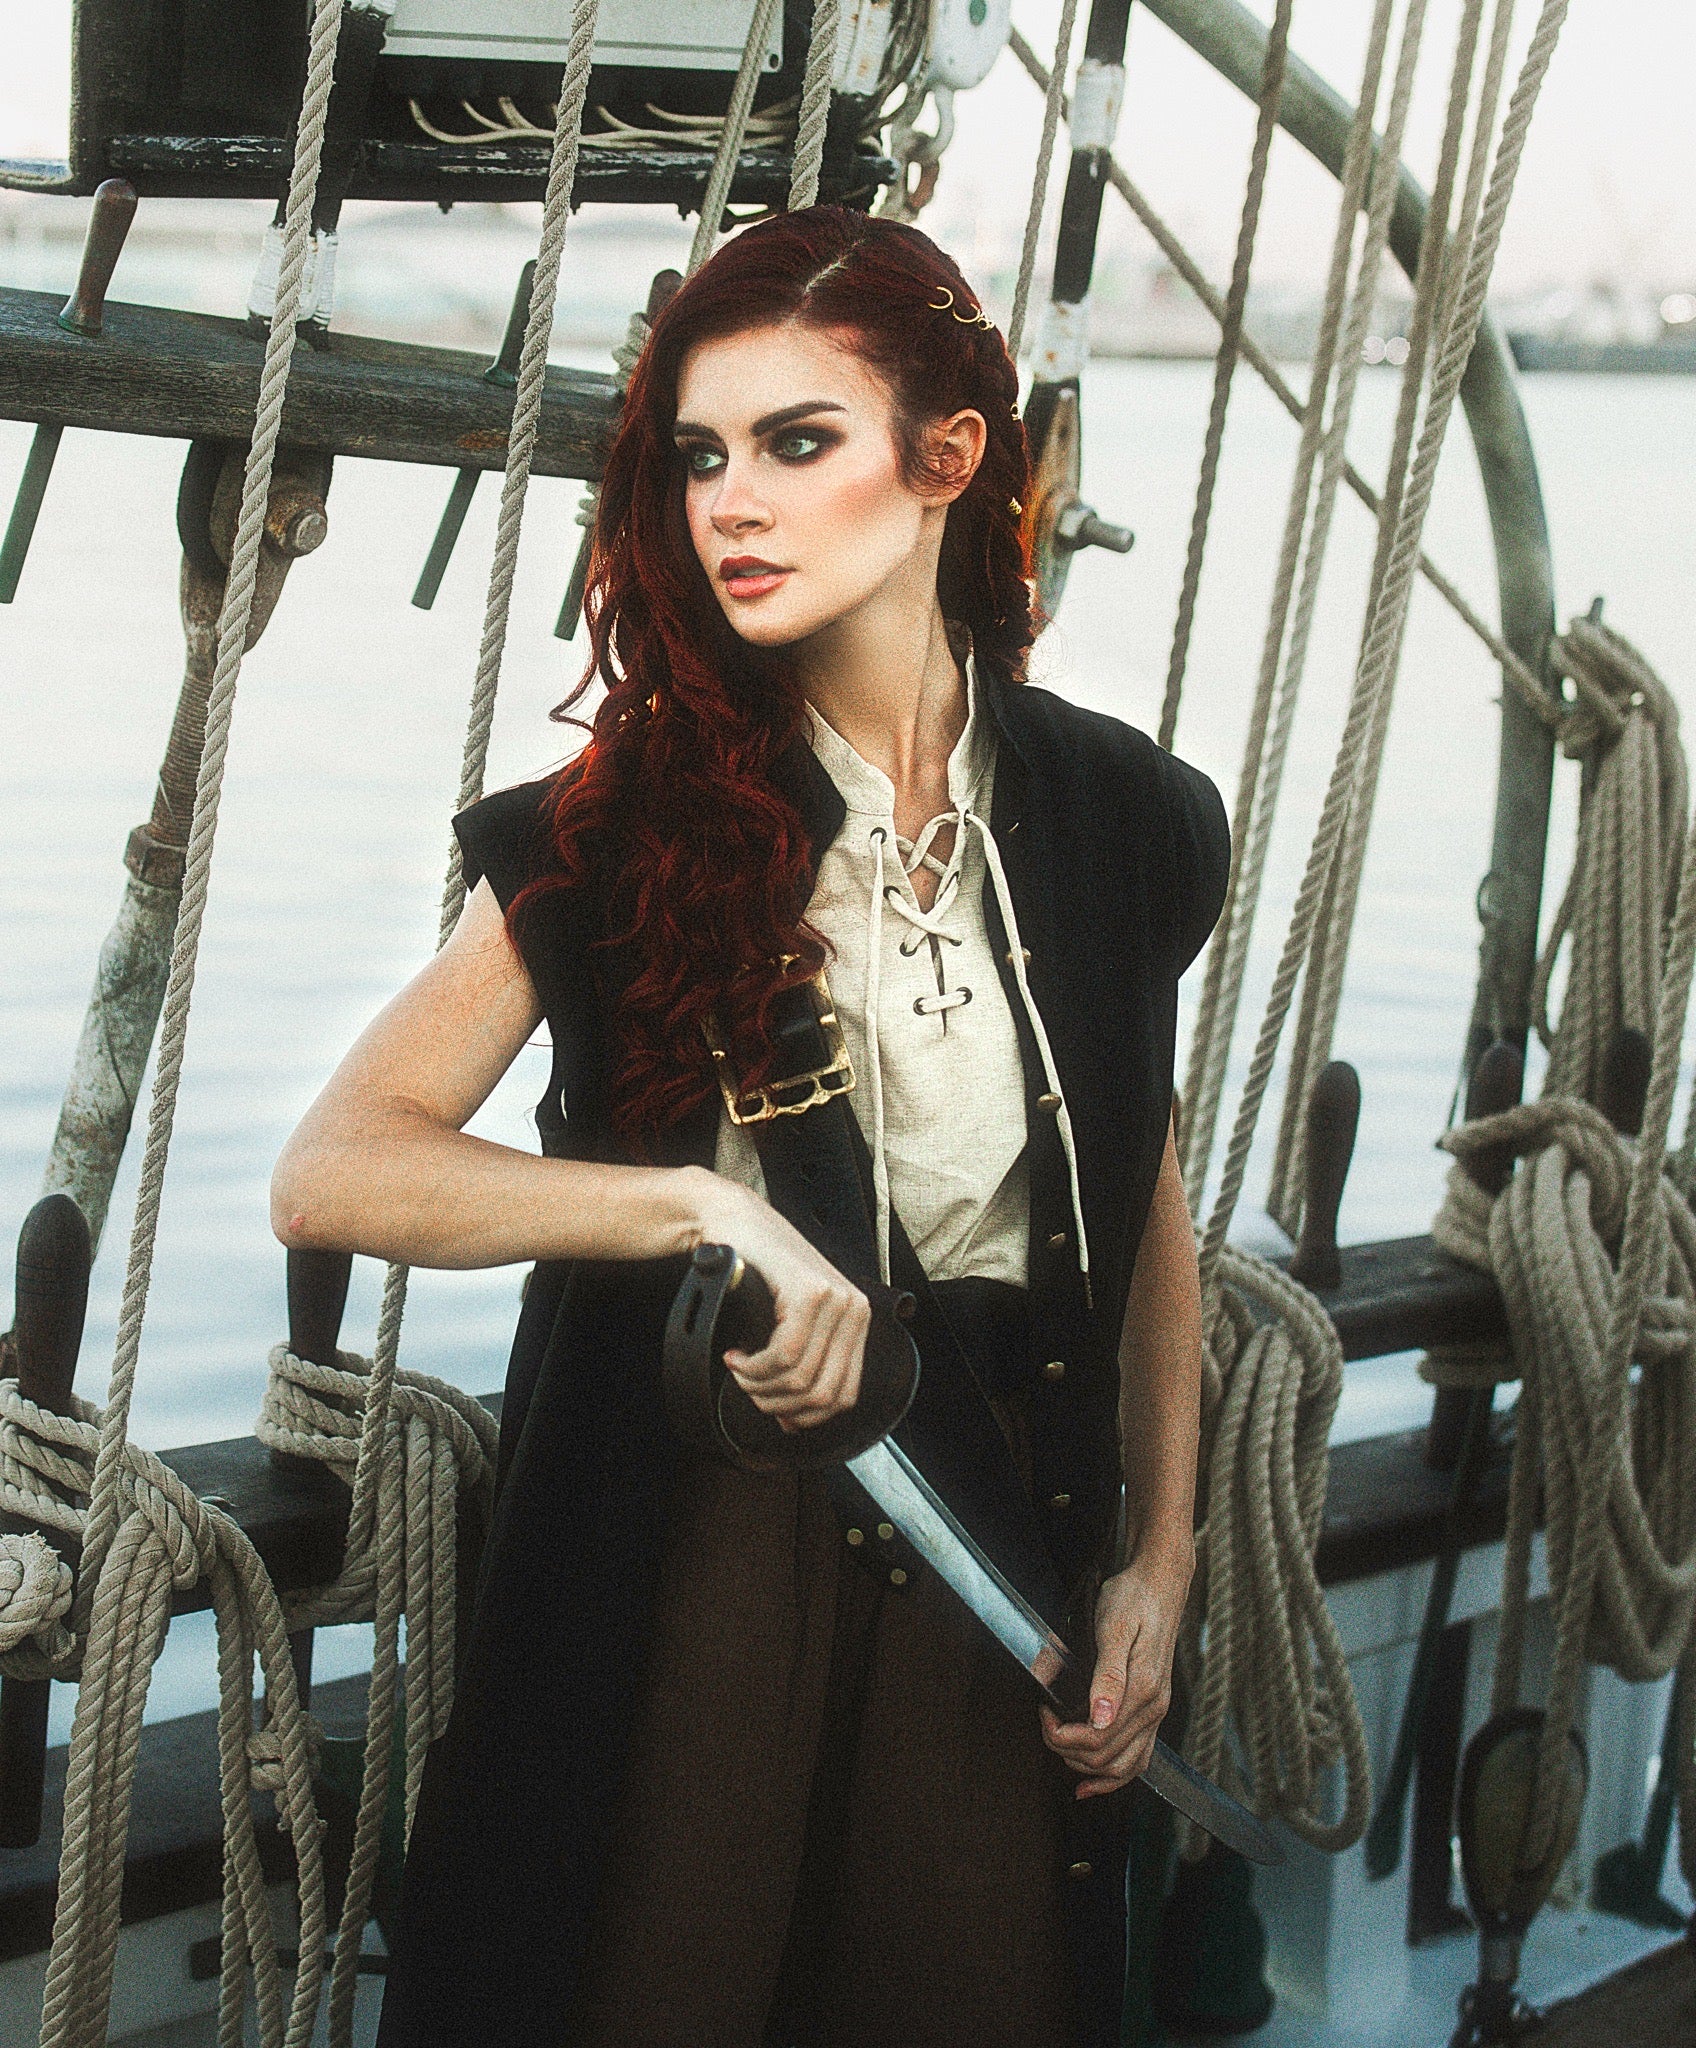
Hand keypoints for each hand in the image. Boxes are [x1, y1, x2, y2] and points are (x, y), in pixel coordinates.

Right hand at [691, 1173, 870, 1431]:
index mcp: (856, 1321)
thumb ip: (801, 1367)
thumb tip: (794, 1424)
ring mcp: (836, 1299)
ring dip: (760, 1385)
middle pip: (823, 1393)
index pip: (845, 1395)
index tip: (775, 1414)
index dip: (807, 1417)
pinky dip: (755, 1367)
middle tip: (749, 1389)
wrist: (737, 1224)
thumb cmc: (760, 1272)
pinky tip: (738, 1356)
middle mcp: (854, 1309)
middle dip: (778, 1404)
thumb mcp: (790, 1323)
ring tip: (740, 1370)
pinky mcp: (810, 1293)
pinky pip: (785, 1355)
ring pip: (801, 1377)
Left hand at [1039, 1545, 1192, 1798]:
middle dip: (1066, 1749)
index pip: (1097, 1740)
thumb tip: (1099, 1719)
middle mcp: (1154, 1709)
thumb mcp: (1113, 1628)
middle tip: (1044, 1721)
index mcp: (1143, 1691)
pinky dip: (1113, 1775)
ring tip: (1060, 1744)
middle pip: (1106, 1759)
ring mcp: (1155, 1712)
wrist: (1158, 1584)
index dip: (1062, 1735)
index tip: (1043, 1712)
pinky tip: (1090, 1782)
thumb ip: (1107, 1676)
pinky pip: (1137, 1757)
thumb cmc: (1132, 1599)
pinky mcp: (1151, 1708)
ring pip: (1123, 1767)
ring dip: (1086, 1766)